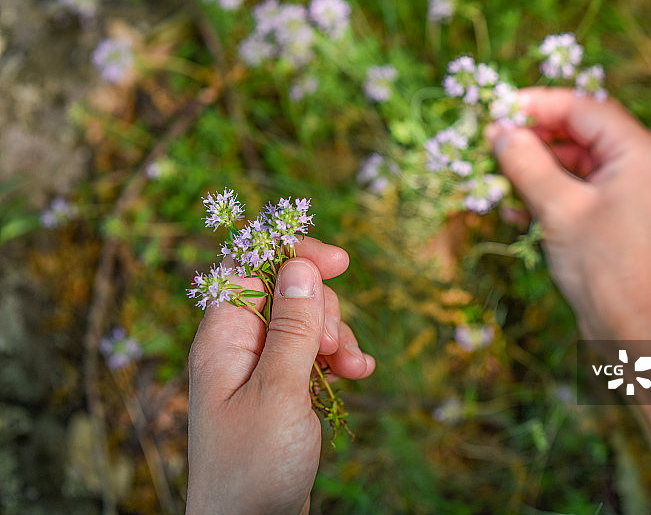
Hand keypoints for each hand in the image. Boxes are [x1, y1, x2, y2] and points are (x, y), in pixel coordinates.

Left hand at [186, 238, 374, 514]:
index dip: (293, 256)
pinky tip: (356, 375)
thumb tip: (299, 266)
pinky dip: (337, 360)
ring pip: (307, 324)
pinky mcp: (282, 389)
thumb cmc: (254, 464)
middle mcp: (240, 346)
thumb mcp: (279, 390)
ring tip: (352, 370)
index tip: (339, 262)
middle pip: (289, 293)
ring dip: (337, 339)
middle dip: (323, 311)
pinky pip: (314, 356)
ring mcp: (262, 368)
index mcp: (223, 337)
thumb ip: (292, 327)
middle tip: (331, 349)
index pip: (252, 267)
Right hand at [488, 88, 650, 342]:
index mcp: (638, 151)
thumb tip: (500, 131)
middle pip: (578, 133)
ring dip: (535, 169)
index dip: (536, 104)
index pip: (582, 108)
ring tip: (498, 180)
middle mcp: (640, 163)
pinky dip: (548, 192)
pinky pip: (578, 189)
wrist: (633, 328)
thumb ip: (527, 163)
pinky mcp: (617, 214)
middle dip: (533, 139)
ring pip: (574, 162)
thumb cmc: (602, 266)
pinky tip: (517, 208)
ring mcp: (630, 190)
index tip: (497, 110)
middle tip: (491, 145)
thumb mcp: (558, 209)